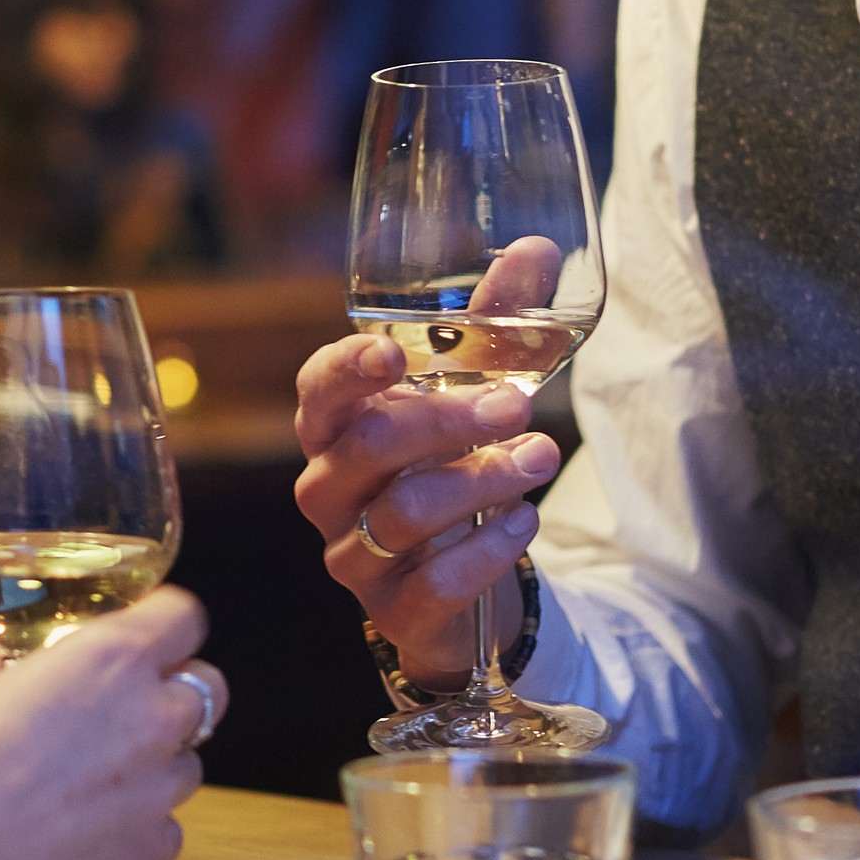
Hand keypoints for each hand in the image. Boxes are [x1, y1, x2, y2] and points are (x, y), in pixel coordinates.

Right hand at [0, 590, 218, 859]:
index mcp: (111, 660)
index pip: (181, 616)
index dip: (163, 621)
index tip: (143, 630)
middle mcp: (152, 719)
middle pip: (207, 688)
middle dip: (175, 691)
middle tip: (123, 706)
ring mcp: (158, 792)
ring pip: (187, 764)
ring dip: (154, 764)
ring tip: (91, 781)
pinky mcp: (149, 855)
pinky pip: (164, 830)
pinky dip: (136, 827)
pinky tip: (85, 835)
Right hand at [292, 323, 561, 682]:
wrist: (459, 585)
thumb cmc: (451, 467)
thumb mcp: (470, 394)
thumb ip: (494, 323)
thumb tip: (537, 247)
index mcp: (333, 428)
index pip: (317, 390)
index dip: (347, 370)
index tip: (391, 353)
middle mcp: (328, 490)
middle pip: (370, 446)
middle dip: (449, 420)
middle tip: (515, 406)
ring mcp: (353, 555)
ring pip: (407, 513)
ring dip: (486, 480)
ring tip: (542, 458)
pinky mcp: (393, 612)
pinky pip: (437, 582)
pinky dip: (490, 549)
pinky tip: (525, 523)